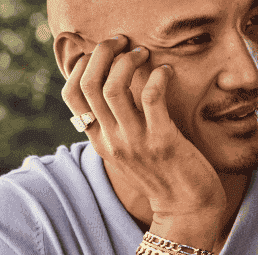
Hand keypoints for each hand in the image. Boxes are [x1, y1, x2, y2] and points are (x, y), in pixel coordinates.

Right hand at [61, 35, 225, 224]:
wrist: (186, 208)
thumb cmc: (161, 176)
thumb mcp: (128, 155)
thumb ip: (114, 130)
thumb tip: (110, 98)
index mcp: (100, 142)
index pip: (71, 96)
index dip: (81, 66)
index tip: (100, 54)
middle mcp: (112, 141)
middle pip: (89, 84)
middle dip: (102, 53)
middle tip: (121, 43)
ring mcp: (136, 142)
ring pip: (114, 87)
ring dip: (128, 62)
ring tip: (143, 55)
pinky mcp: (163, 141)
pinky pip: (152, 97)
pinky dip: (159, 77)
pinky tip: (166, 72)